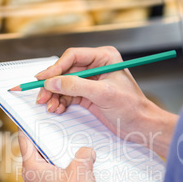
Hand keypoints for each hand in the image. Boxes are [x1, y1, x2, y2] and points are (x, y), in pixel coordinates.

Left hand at [18, 130, 110, 181]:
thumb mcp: (82, 170)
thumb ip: (84, 155)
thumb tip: (87, 152)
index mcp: (32, 169)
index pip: (25, 141)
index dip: (28, 128)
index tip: (31, 119)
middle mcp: (32, 181)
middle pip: (38, 155)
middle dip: (52, 145)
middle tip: (65, 135)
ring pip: (48, 170)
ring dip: (61, 163)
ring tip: (77, 156)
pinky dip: (65, 177)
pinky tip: (80, 176)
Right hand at [35, 46, 177, 157]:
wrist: (140, 125)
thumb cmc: (131, 107)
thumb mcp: (103, 94)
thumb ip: (76, 86)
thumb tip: (53, 81)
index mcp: (104, 57)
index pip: (73, 56)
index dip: (55, 68)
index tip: (42, 79)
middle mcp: (96, 66)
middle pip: (65, 71)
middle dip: (52, 85)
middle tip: (41, 96)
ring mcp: (91, 81)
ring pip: (64, 84)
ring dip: (55, 96)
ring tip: (50, 107)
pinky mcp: (88, 94)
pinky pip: (68, 95)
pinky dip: (61, 102)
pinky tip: (57, 109)